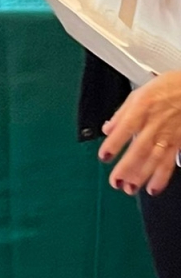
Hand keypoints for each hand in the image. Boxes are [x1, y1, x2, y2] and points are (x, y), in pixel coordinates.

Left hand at [99, 71, 180, 195]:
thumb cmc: (168, 88)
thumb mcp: (139, 93)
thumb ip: (122, 113)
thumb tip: (108, 127)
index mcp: (142, 108)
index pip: (125, 128)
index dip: (114, 143)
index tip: (104, 156)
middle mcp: (155, 124)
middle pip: (139, 149)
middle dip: (126, 167)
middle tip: (115, 181)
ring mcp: (168, 135)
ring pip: (154, 159)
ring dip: (141, 176)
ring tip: (129, 188)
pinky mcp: (178, 143)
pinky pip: (169, 162)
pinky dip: (162, 178)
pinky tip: (153, 188)